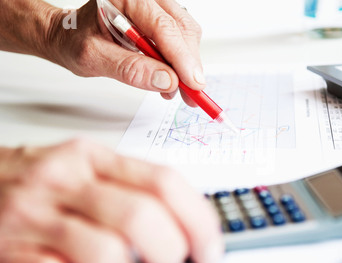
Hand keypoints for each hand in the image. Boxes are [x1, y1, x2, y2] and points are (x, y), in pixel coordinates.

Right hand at [0, 139, 223, 262]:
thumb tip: (186, 226)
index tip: (209, 247)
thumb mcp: (85, 170)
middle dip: (170, 251)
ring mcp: (34, 215)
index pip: (163, 182)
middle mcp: (66, 180)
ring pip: (107, 253)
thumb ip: (130, 189)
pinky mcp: (7, 253)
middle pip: (142, 217)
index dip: (197, 219)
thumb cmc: (38, 184)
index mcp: (94, 159)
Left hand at [48, 0, 204, 105]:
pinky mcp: (159, 17)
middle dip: (189, 64)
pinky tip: (171, 76)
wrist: (68, 36)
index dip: (182, 58)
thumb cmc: (75, 41)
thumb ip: (130, 69)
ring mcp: (154, 5)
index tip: (193, 83)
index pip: (163, 27)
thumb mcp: (94, 58)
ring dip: (187, 64)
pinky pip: (180, 36)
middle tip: (191, 93)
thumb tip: (165, 81)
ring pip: (186, 33)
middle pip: (181, 28)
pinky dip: (181, 60)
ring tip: (175, 88)